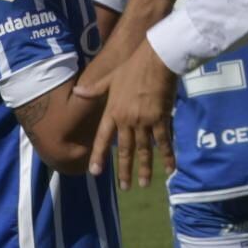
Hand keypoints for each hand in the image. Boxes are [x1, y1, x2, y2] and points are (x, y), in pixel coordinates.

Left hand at [76, 41, 178, 188]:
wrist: (156, 60)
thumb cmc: (133, 66)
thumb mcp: (111, 78)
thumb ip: (95, 89)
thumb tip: (77, 91)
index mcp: (113, 111)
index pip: (103, 138)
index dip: (99, 155)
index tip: (95, 171)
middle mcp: (127, 120)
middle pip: (125, 150)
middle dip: (124, 170)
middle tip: (125, 187)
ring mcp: (145, 121)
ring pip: (144, 150)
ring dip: (144, 169)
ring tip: (143, 184)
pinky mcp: (161, 118)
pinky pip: (164, 142)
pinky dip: (167, 156)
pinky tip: (170, 169)